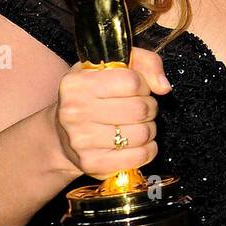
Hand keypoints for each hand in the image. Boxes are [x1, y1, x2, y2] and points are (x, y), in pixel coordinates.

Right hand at [54, 47, 169, 179]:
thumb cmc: (92, 97)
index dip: (143, 85)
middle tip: (141, 109)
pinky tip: (138, 143)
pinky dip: (148, 149)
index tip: (137, 89)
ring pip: (143, 133)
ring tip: (137, 125)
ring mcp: (82, 140)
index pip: (132, 81)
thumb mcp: (111, 68)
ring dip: (149, 129)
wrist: (62, 135)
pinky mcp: (93, 163)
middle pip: (140, 109)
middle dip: (149, 108)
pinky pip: (140, 156)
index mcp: (77, 84)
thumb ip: (144, 62)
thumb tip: (163, 87)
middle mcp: (75, 111)